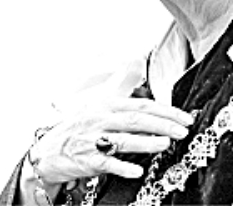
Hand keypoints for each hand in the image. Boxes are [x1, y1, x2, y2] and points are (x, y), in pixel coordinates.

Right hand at [30, 96, 193, 183]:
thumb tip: (137, 61)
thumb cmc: (79, 125)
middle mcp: (101, 118)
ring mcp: (93, 139)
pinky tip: (137, 171)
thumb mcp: (99, 101)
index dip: (165, 111)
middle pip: (136, 119)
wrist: (48, 150)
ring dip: (146, 142)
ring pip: (124, 139)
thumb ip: (121, 84)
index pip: (142, 104)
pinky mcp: (86, 159)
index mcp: (108, 104)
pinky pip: (106, 163)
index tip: (184, 118)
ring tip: (166, 143)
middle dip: (162, 124)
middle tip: (182, 131)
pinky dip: (122, 167)